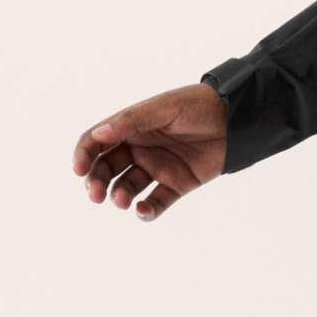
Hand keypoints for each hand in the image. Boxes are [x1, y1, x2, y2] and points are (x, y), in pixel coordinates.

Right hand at [72, 83, 228, 220]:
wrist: (237, 118)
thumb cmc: (198, 105)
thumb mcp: (164, 109)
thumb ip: (131, 121)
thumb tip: (97, 135)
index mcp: (132, 126)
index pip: (97, 141)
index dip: (83, 155)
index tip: (78, 170)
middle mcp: (141, 147)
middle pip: (107, 168)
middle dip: (97, 182)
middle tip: (96, 195)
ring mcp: (158, 167)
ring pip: (127, 187)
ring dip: (119, 196)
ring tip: (122, 200)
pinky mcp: (177, 184)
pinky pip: (156, 202)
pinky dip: (146, 211)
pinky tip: (142, 211)